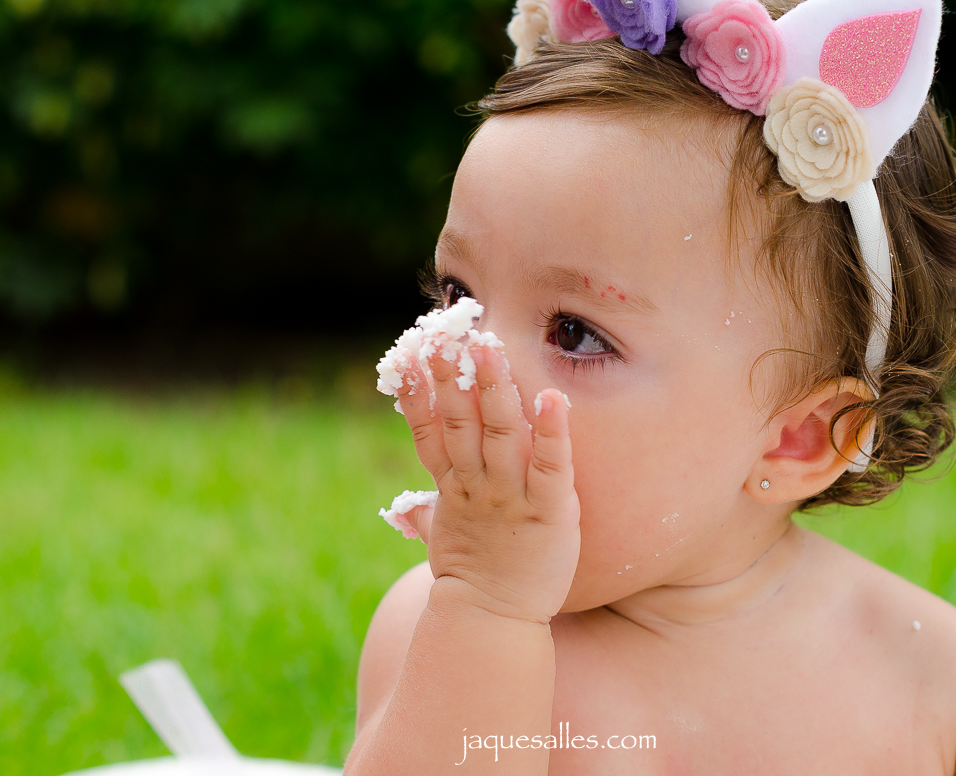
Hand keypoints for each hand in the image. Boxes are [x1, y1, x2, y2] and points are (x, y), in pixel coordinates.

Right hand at [393, 343, 579, 623]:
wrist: (494, 621)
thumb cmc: (475, 578)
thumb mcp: (443, 539)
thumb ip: (426, 515)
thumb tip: (403, 510)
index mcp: (452, 486)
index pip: (429, 430)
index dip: (416, 392)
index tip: (406, 352)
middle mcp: (477, 484)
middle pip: (460, 421)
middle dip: (451, 376)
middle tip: (445, 333)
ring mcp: (511, 495)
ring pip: (498, 432)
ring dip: (492, 387)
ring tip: (488, 345)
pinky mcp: (548, 509)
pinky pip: (549, 466)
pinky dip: (550, 433)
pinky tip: (552, 399)